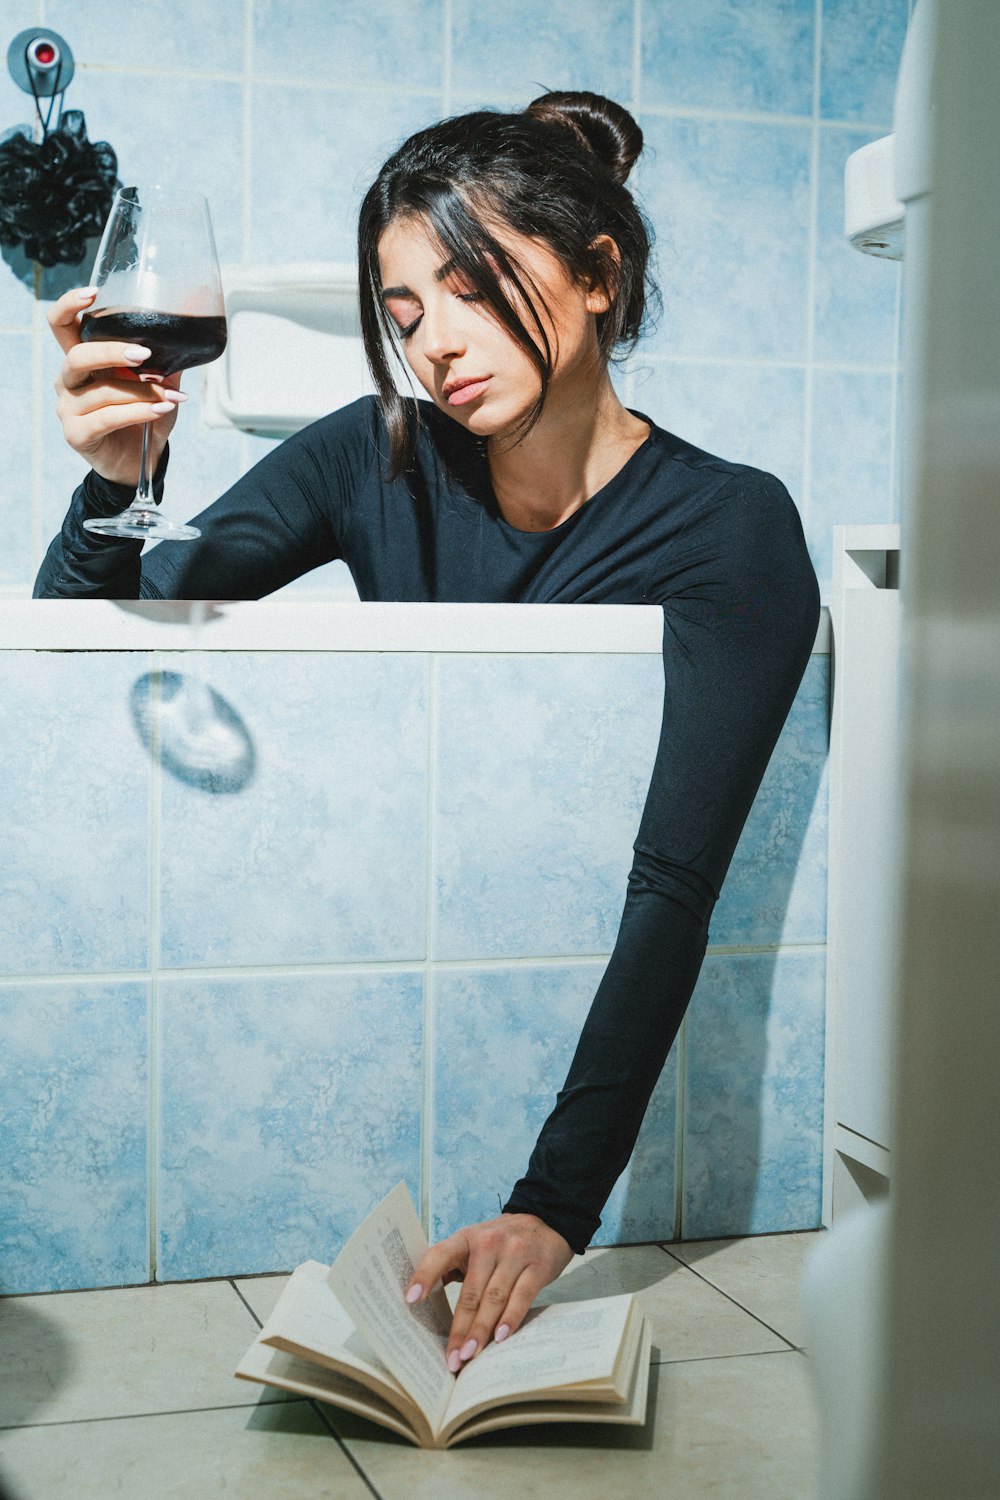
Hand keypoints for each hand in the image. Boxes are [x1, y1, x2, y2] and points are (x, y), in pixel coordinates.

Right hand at [49, 287, 187, 488]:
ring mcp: (68, 408)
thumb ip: (166, 362)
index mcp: (82, 360)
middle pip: (78, 355)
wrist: (140, 462)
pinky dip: (138, 412)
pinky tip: (160, 410)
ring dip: (142, 392)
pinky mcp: (76, 434)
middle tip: (145, 355)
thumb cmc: (145, 417)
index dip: (69, 305)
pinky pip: (106, 418)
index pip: (61, 325)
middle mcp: (68, 380)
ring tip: (172, 396)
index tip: (93, 293)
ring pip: (102, 391)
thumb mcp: (159, 385)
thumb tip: (188, 335)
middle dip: (112, 351)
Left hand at [405, 1212, 574, 1372]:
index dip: (425, 1275)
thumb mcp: (474, 1244)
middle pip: (471, 1291)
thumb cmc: (501, 1242)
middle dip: (460, 1328)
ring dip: (481, 1330)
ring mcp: (515, 1253)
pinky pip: (522, 1296)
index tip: (411, 1300)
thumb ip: (451, 1265)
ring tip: (469, 1355)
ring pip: (494, 1298)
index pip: (440, 1254)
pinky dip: (510, 1319)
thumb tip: (421, 1300)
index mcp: (467, 1238)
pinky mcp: (538, 1266)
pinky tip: (500, 1338)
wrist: (546, 1223)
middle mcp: (490, 1243)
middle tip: (451, 1358)